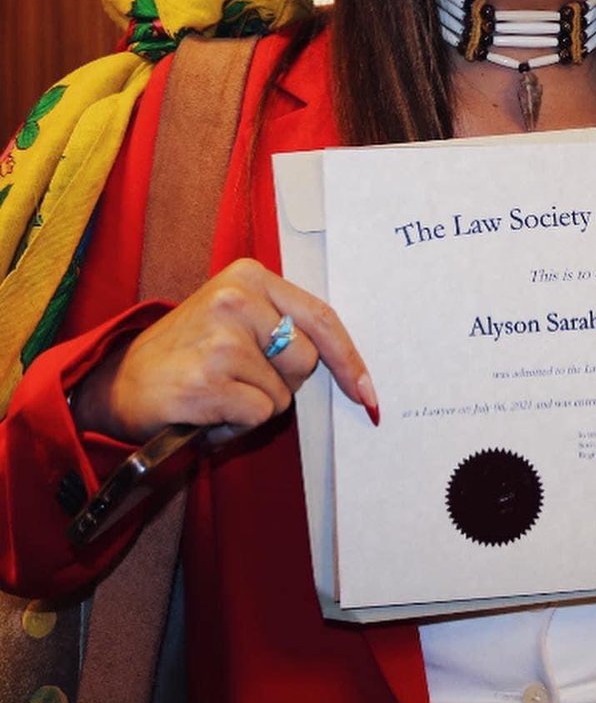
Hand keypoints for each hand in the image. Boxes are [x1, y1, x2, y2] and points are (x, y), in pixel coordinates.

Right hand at [72, 258, 378, 443]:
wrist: (119, 384)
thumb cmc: (190, 352)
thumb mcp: (237, 318)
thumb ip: (284, 324)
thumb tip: (348, 362)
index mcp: (250, 276)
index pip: (321, 318)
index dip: (349, 358)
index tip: (368, 390)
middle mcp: (237, 299)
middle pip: (307, 360)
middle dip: (285, 383)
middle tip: (241, 380)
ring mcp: (222, 339)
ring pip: (283, 394)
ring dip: (256, 406)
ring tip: (219, 393)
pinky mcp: (208, 380)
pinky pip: (258, 415)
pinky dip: (237, 426)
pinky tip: (208, 411)